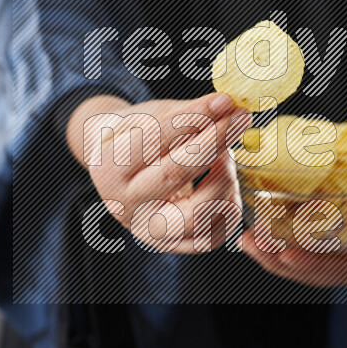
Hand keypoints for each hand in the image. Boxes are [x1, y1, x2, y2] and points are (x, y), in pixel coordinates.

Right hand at [67, 93, 251, 253]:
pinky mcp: (173, 246)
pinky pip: (214, 235)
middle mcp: (124, 205)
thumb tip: (227, 107)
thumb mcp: (150, 117)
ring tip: (226, 157)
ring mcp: (148, 231)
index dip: (193, 118)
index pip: (154, 140)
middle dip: (214, 143)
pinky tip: (225, 182)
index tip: (223, 101)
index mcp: (107, 168)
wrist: (120, 172)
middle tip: (239, 119)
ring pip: (199, 213)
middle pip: (175, 175)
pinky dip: (229, 206)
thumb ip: (187, 113)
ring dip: (224, 178)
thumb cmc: (136, 137)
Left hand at [239, 152, 346, 286]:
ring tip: (246, 239)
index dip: (313, 267)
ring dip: (271, 253)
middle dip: (279, 262)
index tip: (287, 254)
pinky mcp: (329, 236)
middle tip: (251, 243)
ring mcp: (341, 252)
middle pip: (313, 272)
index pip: (342, 273)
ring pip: (301, 261)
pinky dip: (278, 237)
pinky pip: (300, 243)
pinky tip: (257, 225)